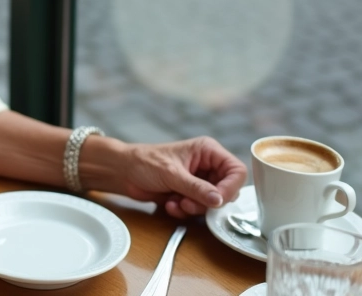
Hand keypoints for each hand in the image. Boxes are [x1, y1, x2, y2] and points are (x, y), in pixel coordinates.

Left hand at [119, 137, 247, 218]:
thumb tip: (219, 200)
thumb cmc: (145, 162)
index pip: (236, 171)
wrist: (124, 172)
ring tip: (176, 202)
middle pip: (226, 190)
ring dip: (194, 208)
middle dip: (207, 201)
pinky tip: (170, 204)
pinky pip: (199, 210)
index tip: (216, 200)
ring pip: (213, 204)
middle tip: (189, 202)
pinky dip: (185, 211)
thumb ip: (196, 188)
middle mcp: (207, 166)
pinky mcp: (190, 194)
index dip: (231, 188)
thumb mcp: (172, 174)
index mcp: (208, 151)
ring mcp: (200, 181)